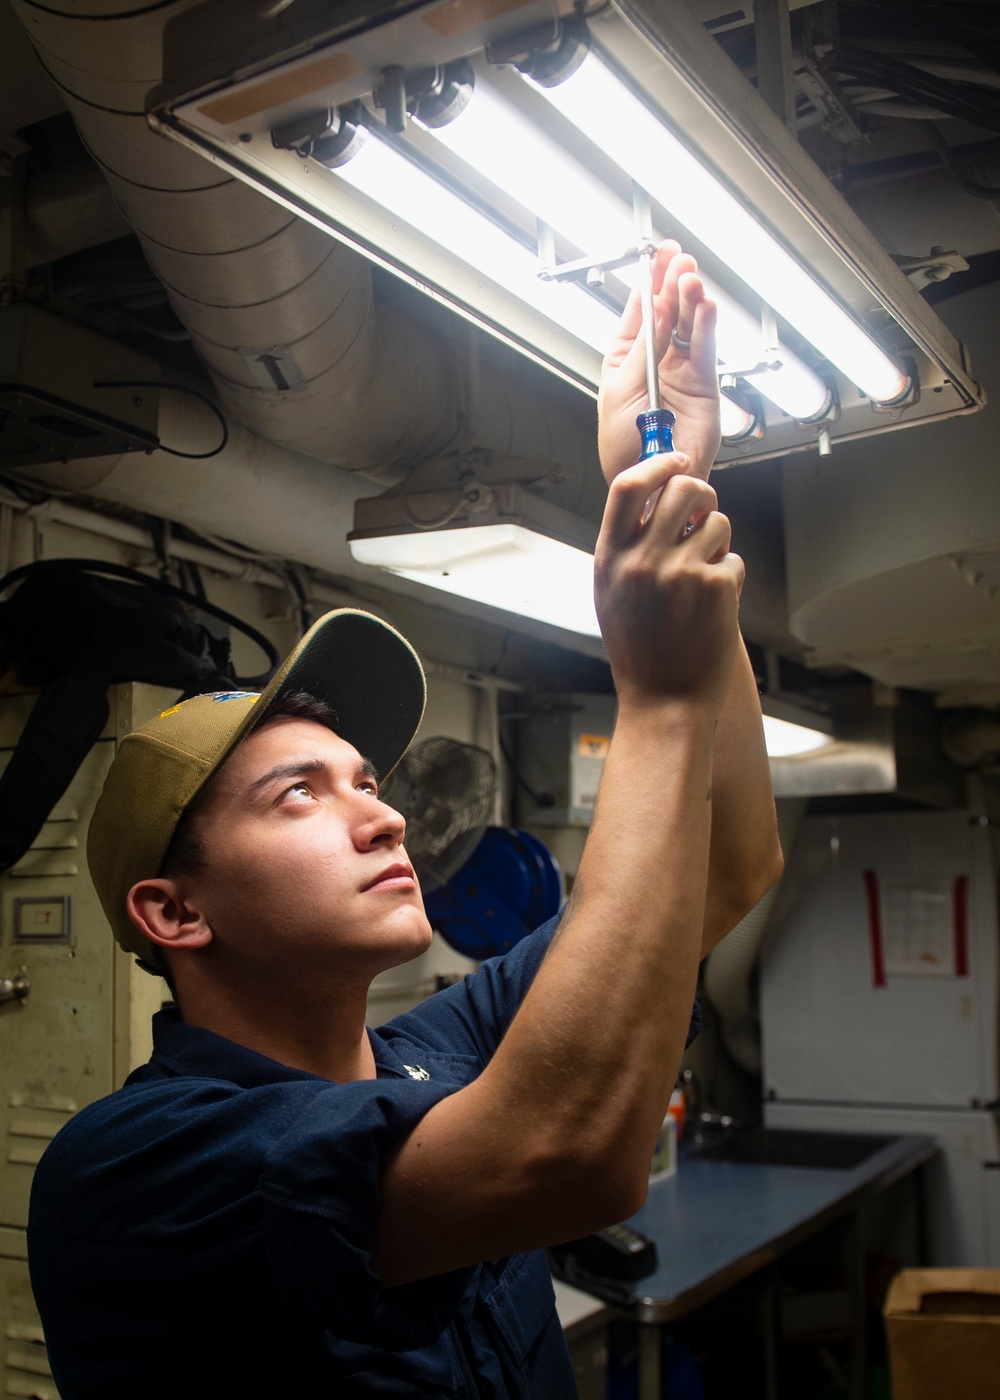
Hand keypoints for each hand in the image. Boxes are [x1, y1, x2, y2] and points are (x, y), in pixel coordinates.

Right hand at [594, 452, 742, 714]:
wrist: (664, 700)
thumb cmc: (639, 651)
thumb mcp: (612, 593)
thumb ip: (627, 547)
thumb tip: (655, 500)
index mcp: (611, 557)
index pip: (628, 485)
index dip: (657, 463)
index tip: (676, 460)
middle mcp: (643, 559)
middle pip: (682, 488)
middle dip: (701, 493)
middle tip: (704, 510)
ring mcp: (681, 571)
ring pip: (717, 521)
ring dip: (718, 540)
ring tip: (705, 572)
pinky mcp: (715, 587)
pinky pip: (733, 558)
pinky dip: (729, 576)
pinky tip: (713, 605)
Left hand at [598, 242, 720, 484]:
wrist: (647, 483)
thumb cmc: (623, 447)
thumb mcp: (621, 390)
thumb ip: (642, 351)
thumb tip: (655, 310)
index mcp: (626, 360)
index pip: (639, 312)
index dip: (648, 282)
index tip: (656, 256)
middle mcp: (655, 362)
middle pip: (667, 311)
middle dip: (672, 283)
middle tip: (678, 260)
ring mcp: (680, 372)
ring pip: (688, 326)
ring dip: (690, 300)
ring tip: (690, 280)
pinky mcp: (703, 386)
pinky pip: (705, 350)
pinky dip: (706, 327)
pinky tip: (705, 306)